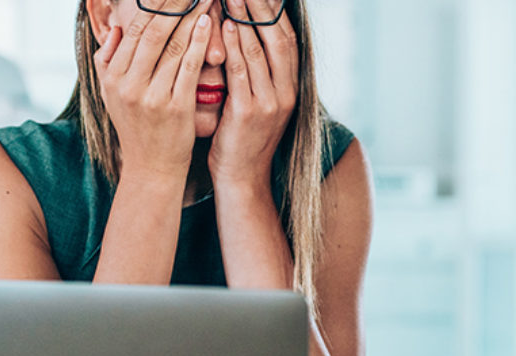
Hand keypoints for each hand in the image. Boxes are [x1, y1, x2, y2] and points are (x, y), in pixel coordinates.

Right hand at [95, 0, 213, 177]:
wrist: (152, 168)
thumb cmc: (136, 127)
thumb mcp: (110, 95)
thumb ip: (107, 60)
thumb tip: (116, 28)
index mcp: (113, 77)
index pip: (133, 30)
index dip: (153, 4)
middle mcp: (129, 84)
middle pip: (153, 31)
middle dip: (174, 3)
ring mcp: (152, 96)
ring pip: (172, 45)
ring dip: (191, 16)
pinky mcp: (176, 107)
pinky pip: (188, 66)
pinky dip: (198, 42)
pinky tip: (208, 22)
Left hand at [209, 0, 299, 184]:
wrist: (242, 179)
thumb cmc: (242, 138)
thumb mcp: (256, 102)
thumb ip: (256, 74)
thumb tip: (243, 38)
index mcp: (290, 87)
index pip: (286, 39)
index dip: (274, 11)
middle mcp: (286, 92)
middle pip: (277, 38)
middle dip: (261, 8)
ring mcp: (271, 103)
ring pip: (260, 51)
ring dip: (244, 19)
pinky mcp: (250, 113)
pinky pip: (242, 72)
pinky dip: (234, 47)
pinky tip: (224, 27)